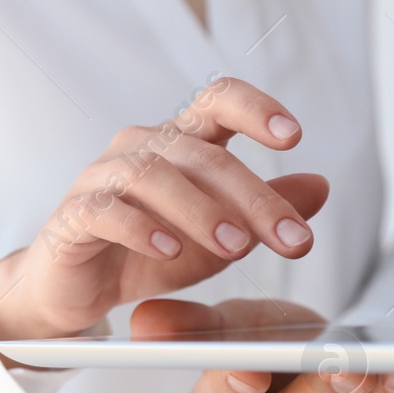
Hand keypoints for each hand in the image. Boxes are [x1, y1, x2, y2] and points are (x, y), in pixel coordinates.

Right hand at [0, 77, 327, 343]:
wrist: (78, 290)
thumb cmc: (149, 253)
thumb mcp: (220, 236)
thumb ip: (264, 211)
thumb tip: (321, 187)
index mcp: (179, 142)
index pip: (216, 102)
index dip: (254, 109)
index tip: (292, 136)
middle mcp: (141, 148)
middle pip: (201, 154)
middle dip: (253, 197)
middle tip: (291, 239)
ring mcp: (102, 177)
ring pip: (153, 175)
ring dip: (201, 210)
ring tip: (236, 247)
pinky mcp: (73, 214)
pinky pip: (105, 209)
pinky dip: (140, 227)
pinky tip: (168, 249)